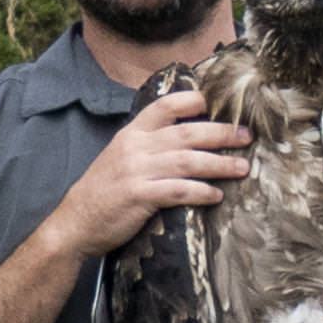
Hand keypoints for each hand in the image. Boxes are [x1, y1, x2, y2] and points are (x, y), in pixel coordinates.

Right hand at [45, 91, 249, 257]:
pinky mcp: (139, 196)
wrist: (75, 222)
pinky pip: (177, 191)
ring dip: (219, 164)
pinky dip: (200, 192)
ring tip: (242, 168)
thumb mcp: (122, 156)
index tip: (220, 102)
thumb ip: (150, 144)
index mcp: (132, 133)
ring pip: (187, 161)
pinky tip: (216, 196)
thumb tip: (189, 138)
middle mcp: (136, 147)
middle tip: (247, 136)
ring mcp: (137, 171)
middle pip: (187, 132)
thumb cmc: (105, 191)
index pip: (165, 105)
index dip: (194, 100)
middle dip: (221, 133)